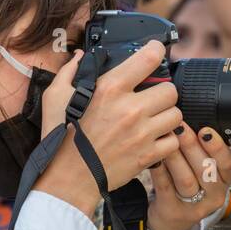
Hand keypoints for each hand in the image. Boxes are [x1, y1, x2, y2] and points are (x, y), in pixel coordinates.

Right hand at [34, 41, 183, 215]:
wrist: (67, 179)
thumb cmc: (60, 137)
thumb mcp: (54, 98)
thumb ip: (69, 72)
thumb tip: (80, 56)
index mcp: (109, 89)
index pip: (148, 58)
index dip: (156, 50)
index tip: (156, 51)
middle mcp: (131, 108)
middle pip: (170, 89)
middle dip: (163, 91)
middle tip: (152, 97)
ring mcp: (142, 133)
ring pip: (176, 114)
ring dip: (167, 115)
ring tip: (154, 119)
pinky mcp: (149, 154)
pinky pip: (174, 140)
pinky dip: (167, 139)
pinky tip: (153, 139)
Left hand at [147, 123, 230, 229]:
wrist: (173, 219)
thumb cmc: (189, 186)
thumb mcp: (202, 169)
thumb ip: (200, 150)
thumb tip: (188, 120)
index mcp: (224, 180)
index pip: (227, 163)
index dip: (217, 146)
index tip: (205, 130)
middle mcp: (214, 195)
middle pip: (205, 170)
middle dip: (192, 146)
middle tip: (179, 127)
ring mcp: (194, 206)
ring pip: (186, 180)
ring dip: (176, 157)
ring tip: (166, 140)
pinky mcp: (174, 211)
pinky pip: (166, 188)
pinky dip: (160, 171)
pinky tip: (155, 158)